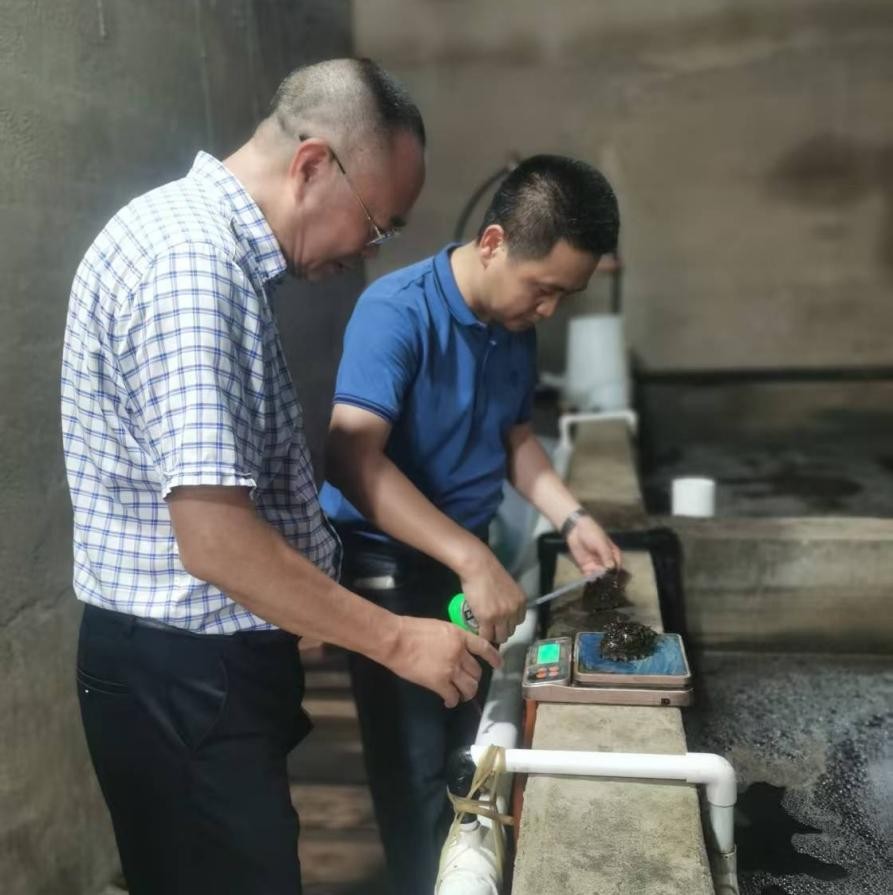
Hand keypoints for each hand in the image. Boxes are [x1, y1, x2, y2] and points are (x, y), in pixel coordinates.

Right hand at [385, 616, 501, 707]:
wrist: (396, 640)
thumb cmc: (412, 629)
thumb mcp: (439, 627)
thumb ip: (452, 638)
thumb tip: (457, 648)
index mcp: (460, 636)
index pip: (484, 647)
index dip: (494, 657)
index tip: (499, 665)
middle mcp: (460, 653)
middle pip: (477, 671)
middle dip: (474, 679)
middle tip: (468, 683)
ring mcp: (451, 668)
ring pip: (469, 687)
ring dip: (467, 693)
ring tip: (461, 695)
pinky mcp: (439, 682)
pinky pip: (453, 696)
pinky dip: (452, 701)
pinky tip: (449, 701)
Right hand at [458, 548, 526, 644]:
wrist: (478, 567)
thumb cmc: (490, 573)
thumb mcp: (509, 588)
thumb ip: (510, 600)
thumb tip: (504, 611)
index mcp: (521, 602)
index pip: (518, 622)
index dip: (508, 623)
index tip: (500, 623)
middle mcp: (514, 611)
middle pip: (510, 631)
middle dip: (500, 631)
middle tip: (490, 628)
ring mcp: (501, 616)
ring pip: (499, 637)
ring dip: (492, 636)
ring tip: (484, 631)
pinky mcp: (487, 619)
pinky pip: (486, 635)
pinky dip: (482, 636)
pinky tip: (477, 632)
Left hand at [566, 515, 622, 574]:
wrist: (575, 530)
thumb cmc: (592, 533)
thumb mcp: (601, 543)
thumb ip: (606, 555)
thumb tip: (611, 568)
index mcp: (613, 554)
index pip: (617, 566)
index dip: (615, 572)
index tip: (612, 578)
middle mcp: (606, 562)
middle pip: (608, 573)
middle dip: (606, 578)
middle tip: (603, 580)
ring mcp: (596, 565)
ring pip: (600, 575)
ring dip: (598, 579)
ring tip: (596, 580)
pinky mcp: (586, 567)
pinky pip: (590, 575)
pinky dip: (590, 578)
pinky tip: (590, 579)